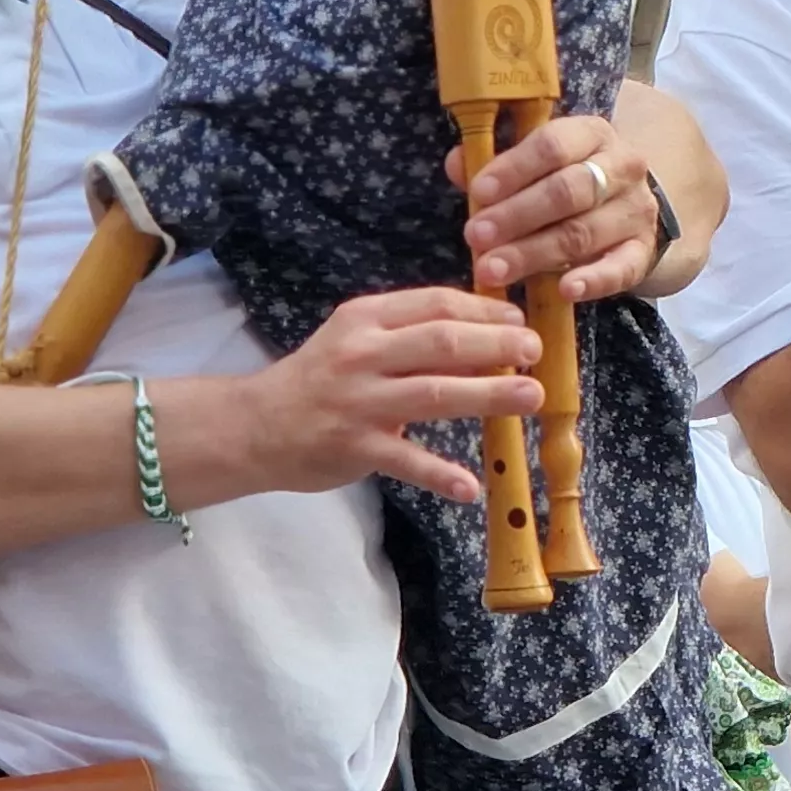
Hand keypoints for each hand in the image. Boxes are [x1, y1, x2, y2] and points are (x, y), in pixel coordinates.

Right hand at [224, 287, 538, 503]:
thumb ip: (410, 333)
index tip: (521, 319)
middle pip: (441, 343)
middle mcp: (363, 354)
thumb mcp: (358, 338)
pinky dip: (439, 475)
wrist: (255, 426)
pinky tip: (470, 487)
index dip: (485, 310)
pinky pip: (405, 461)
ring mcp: (359, 402)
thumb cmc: (320, 378)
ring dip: (488, 395)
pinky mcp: (353, 447)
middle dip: (496, 344)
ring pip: (434, 394)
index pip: (436, 304)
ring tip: (531, 397)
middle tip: (536, 352)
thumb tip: (486, 329)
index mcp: (367, 318)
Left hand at [454, 115, 658, 302]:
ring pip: (583, 232)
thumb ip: (497, 164)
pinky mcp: (643, 251)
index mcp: (591, 134)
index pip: (552, 145)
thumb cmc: (566, 179)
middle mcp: (622, 167)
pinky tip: (564, 290)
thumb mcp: (535, 163)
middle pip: (567, 191)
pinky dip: (594, 280)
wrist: (625, 204)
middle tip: (475, 236)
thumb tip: (458, 164)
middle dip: (516, 215)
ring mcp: (636, 211)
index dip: (513, 169)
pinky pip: (622, 268)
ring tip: (493, 270)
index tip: (478, 193)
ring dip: (533, 253)